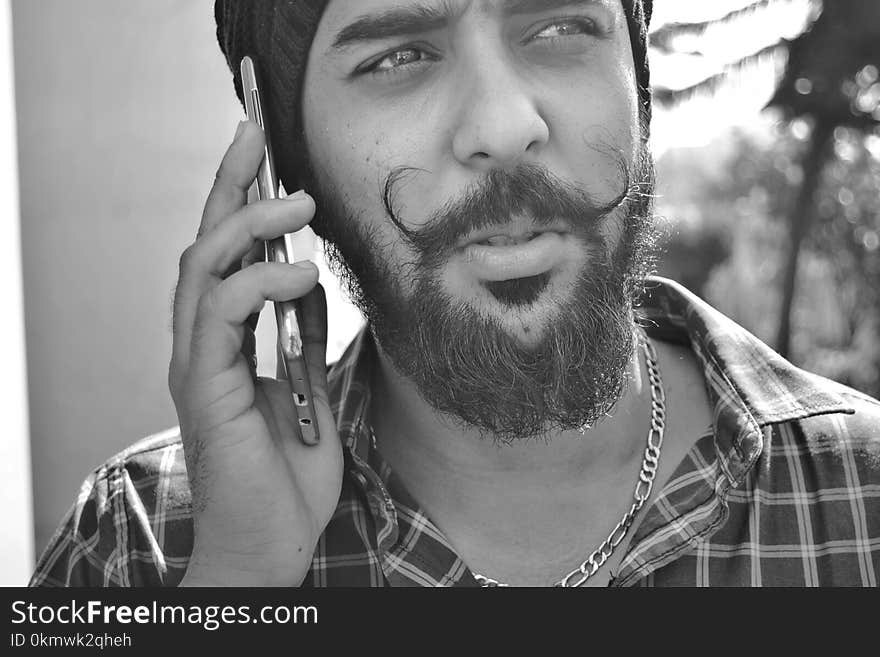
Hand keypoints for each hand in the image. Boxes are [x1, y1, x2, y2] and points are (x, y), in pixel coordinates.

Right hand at [169, 121, 342, 585]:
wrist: (271, 543)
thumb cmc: (288, 476)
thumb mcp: (311, 391)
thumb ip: (306, 339)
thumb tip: (312, 286)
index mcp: (225, 342)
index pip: (228, 255)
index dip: (241, 199)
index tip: (264, 151)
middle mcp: (202, 344)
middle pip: (204, 243)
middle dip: (229, 183)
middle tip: (254, 130)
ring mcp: (198, 363)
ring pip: (203, 266)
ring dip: (249, 224)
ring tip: (297, 202)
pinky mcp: (204, 386)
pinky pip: (221, 314)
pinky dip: (257, 283)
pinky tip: (297, 275)